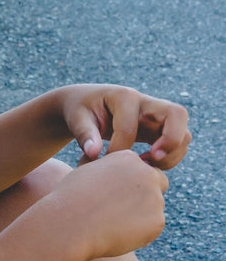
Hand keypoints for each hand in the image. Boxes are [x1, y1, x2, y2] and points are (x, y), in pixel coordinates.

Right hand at [56, 149, 168, 259]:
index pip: (142, 168)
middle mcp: (146, 174)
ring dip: (141, 214)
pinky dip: (139, 231)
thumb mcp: (84, 170)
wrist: (70, 223)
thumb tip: (96, 152)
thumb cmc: (72, 196)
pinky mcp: (157, 221)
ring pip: (155, 207)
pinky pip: (152, 226)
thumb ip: (100, 163)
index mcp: (128, 158)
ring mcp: (155, 198)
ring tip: (112, 221)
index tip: (116, 192)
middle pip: (158, 184)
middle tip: (122, 207)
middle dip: (145, 194)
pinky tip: (117, 230)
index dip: (131, 181)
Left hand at [58, 84, 190, 168]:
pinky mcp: (159, 129)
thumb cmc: (80, 110)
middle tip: (152, 158)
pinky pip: (178, 142)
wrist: (86, 104)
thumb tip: (94, 154)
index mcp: (123, 96)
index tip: (104, 162)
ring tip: (145, 165)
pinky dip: (169, 157)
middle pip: (177, 114)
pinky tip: (145, 164)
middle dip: (171, 140)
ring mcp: (156, 115)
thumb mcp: (76, 118)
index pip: (129, 126)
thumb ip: (84, 134)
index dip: (118, 148)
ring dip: (172, 153)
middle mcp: (146, 102)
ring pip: (183, 132)